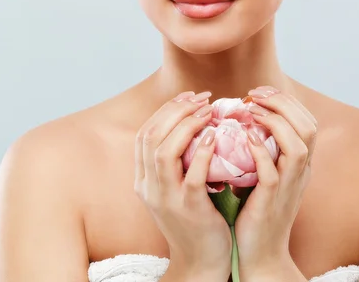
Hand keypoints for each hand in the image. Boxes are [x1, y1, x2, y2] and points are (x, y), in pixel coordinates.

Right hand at [134, 90, 231, 280]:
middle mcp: (148, 187)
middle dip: (176, 110)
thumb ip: (178, 159)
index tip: (189, 97)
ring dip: (187, 125)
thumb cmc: (195, 218)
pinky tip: (214, 136)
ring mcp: (166, 199)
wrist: (201, 261)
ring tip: (208, 112)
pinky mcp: (188, 210)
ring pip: (164, 152)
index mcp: (144, 179)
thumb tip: (194, 119)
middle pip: (151, 137)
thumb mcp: (176, 187)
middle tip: (202, 99)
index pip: (144, 134)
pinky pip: (191, 176)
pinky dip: (201, 152)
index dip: (165, 110)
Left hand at [234, 86, 317, 278]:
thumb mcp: (269, 171)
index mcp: (301, 162)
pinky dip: (260, 151)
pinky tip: (245, 137)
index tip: (260, 91)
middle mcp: (300, 172)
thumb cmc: (258, 206)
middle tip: (254, 94)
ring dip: (274, 123)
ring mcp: (288, 187)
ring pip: (298, 147)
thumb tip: (244, 113)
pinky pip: (272, 173)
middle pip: (308, 127)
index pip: (307, 120)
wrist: (260, 251)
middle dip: (282, 103)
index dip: (286, 100)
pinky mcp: (270, 202)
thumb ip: (265, 145)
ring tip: (250, 111)